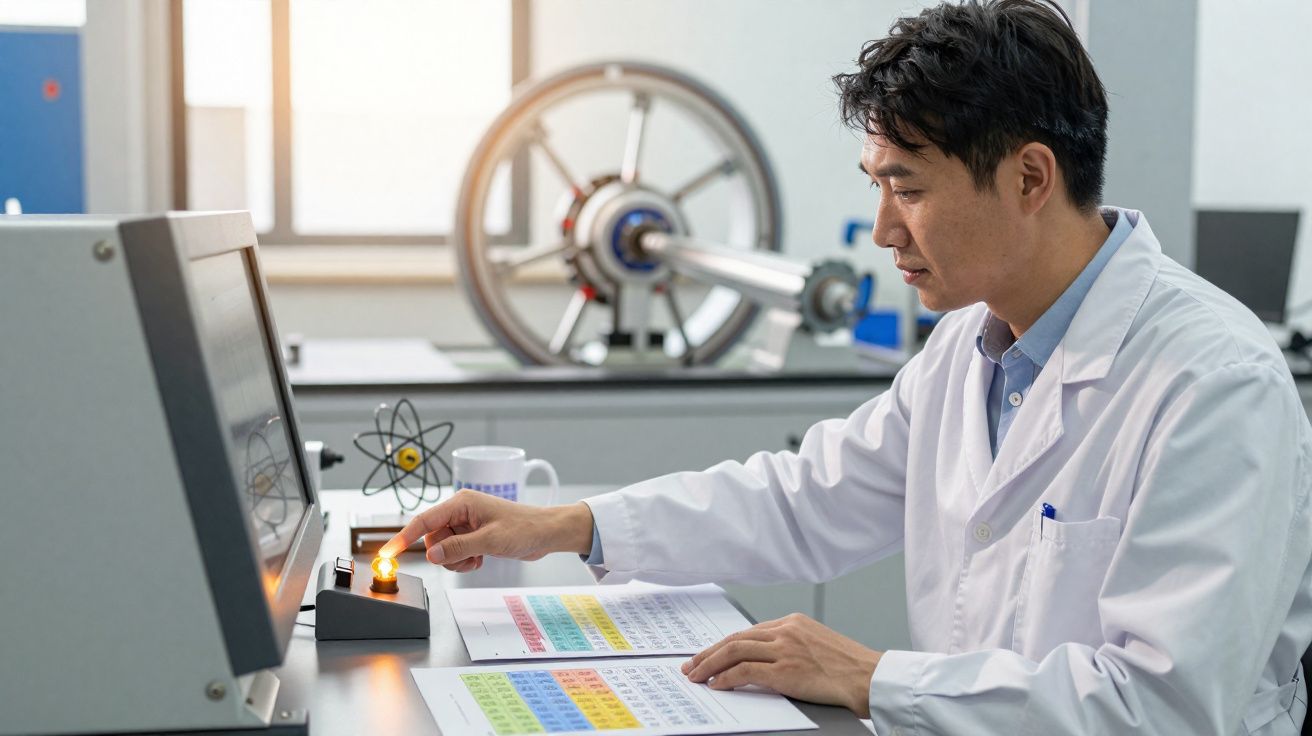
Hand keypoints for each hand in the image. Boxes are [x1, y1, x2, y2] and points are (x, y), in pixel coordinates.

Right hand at [378, 490, 595, 572]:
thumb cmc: (524, 528)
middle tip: (469, 558)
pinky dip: (464, 561)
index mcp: (461, 503)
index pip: (424, 521)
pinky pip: (454, 553)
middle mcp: (460, 511)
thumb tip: (431, 556)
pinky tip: (482, 558)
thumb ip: (458, 548)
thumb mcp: (490, 541)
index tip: (386, 554)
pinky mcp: (472, 536)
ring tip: (478, 558)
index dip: (403, 538)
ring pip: (442, 549)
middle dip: (446, 554)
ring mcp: (465, 524)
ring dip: (456, 560)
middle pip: (432, 539)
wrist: (546, 533)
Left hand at [681, 613, 880, 716]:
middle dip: (708, 653)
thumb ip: (790, 647)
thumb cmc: (848, 667)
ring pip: (734, 651)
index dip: (723, 645)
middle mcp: (786, 630)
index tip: (708, 655)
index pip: (747, 632)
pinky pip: (745, 671)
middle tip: (690, 665)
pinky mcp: (785, 670)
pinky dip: (725, 678)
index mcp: (792, 622)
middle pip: (735, 638)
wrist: (870, 677)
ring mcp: (785, 649)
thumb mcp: (817, 645)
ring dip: (710, 665)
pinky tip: (716, 685)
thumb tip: (763, 662)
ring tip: (696, 676)